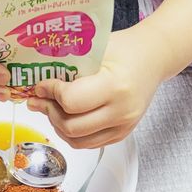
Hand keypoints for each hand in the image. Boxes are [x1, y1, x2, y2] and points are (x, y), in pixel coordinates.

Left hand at [27, 27, 164, 147]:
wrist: (153, 58)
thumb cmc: (125, 49)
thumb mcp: (96, 48)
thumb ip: (68, 63)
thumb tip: (38, 80)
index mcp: (115, 86)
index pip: (71, 101)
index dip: (51, 93)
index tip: (41, 85)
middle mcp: (121, 111)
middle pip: (71, 126)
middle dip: (49, 112)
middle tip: (38, 99)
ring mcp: (123, 126)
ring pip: (78, 141)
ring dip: (57, 125)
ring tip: (50, 108)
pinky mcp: (122, 134)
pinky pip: (89, 143)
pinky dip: (72, 133)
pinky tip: (65, 115)